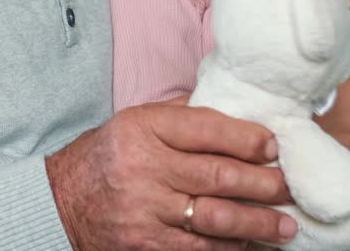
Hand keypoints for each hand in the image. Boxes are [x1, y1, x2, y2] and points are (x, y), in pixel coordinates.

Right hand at [45, 102, 298, 249]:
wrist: (59, 202)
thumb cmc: (106, 157)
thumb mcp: (133, 122)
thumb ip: (180, 117)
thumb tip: (236, 112)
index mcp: (143, 129)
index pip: (206, 129)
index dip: (246, 138)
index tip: (274, 146)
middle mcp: (144, 167)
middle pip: (218, 176)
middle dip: (263, 184)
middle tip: (290, 188)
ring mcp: (144, 211)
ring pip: (214, 218)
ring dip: (257, 224)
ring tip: (285, 226)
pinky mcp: (143, 245)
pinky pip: (197, 250)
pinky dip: (228, 249)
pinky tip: (249, 245)